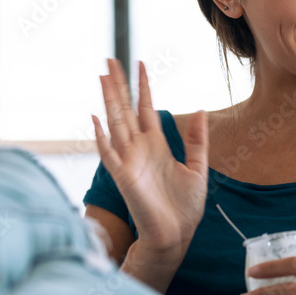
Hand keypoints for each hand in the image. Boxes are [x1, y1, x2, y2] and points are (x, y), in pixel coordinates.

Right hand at [93, 59, 207, 261]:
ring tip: (103, 77)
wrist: (177, 235)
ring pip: (115, 124)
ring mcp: (129, 161)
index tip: (141, 63)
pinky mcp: (124, 178)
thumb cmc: (185, 207)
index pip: (146, 108)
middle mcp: (140, 149)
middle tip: (111, 59)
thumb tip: (200, 110)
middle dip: (119, 85)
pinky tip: (95, 119)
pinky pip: (109, 154)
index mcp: (157, 145)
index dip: (143, 86)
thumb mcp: (198, 168)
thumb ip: (197, 140)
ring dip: (108, 101)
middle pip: (125, 110)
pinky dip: (101, 138)